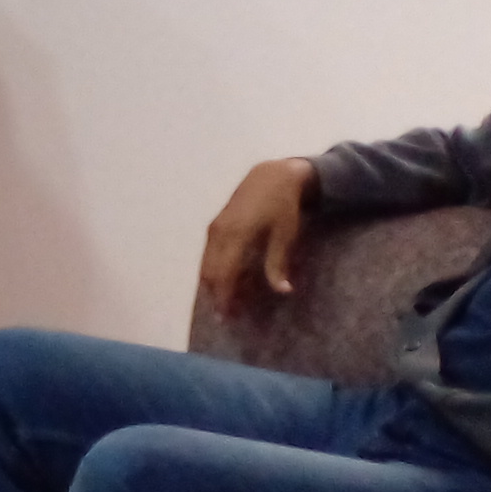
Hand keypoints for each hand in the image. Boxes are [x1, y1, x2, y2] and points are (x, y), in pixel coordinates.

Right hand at [198, 158, 320, 318]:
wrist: (272, 175)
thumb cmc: (283, 205)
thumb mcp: (285, 234)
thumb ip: (278, 263)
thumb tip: (283, 291)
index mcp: (236, 234)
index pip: (223, 274)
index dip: (224, 297)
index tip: (228, 316)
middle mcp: (219, 232)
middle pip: (209, 272)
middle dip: (215, 296)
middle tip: (225, 316)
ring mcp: (214, 228)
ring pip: (205, 264)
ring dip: (211, 285)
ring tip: (222, 302)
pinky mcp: (215, 226)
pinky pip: (207, 254)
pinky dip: (212, 271)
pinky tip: (223, 281)